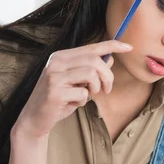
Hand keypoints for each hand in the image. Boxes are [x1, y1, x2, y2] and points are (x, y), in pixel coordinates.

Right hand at [13, 40, 132, 138]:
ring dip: (95, 88)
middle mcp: (56, 62)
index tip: (129, 47)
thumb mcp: (76, 82)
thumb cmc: (58, 99)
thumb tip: (110, 59)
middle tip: (106, 90)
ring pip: (91, 74)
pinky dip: (83, 101)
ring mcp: (54, 76)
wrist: (35, 118)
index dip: (112, 45)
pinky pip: (83, 93)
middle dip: (107, 77)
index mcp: (61, 56)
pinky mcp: (55, 92)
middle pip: (94, 61)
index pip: (91, 47)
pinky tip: (73, 103)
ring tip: (87, 96)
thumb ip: (90, 70)